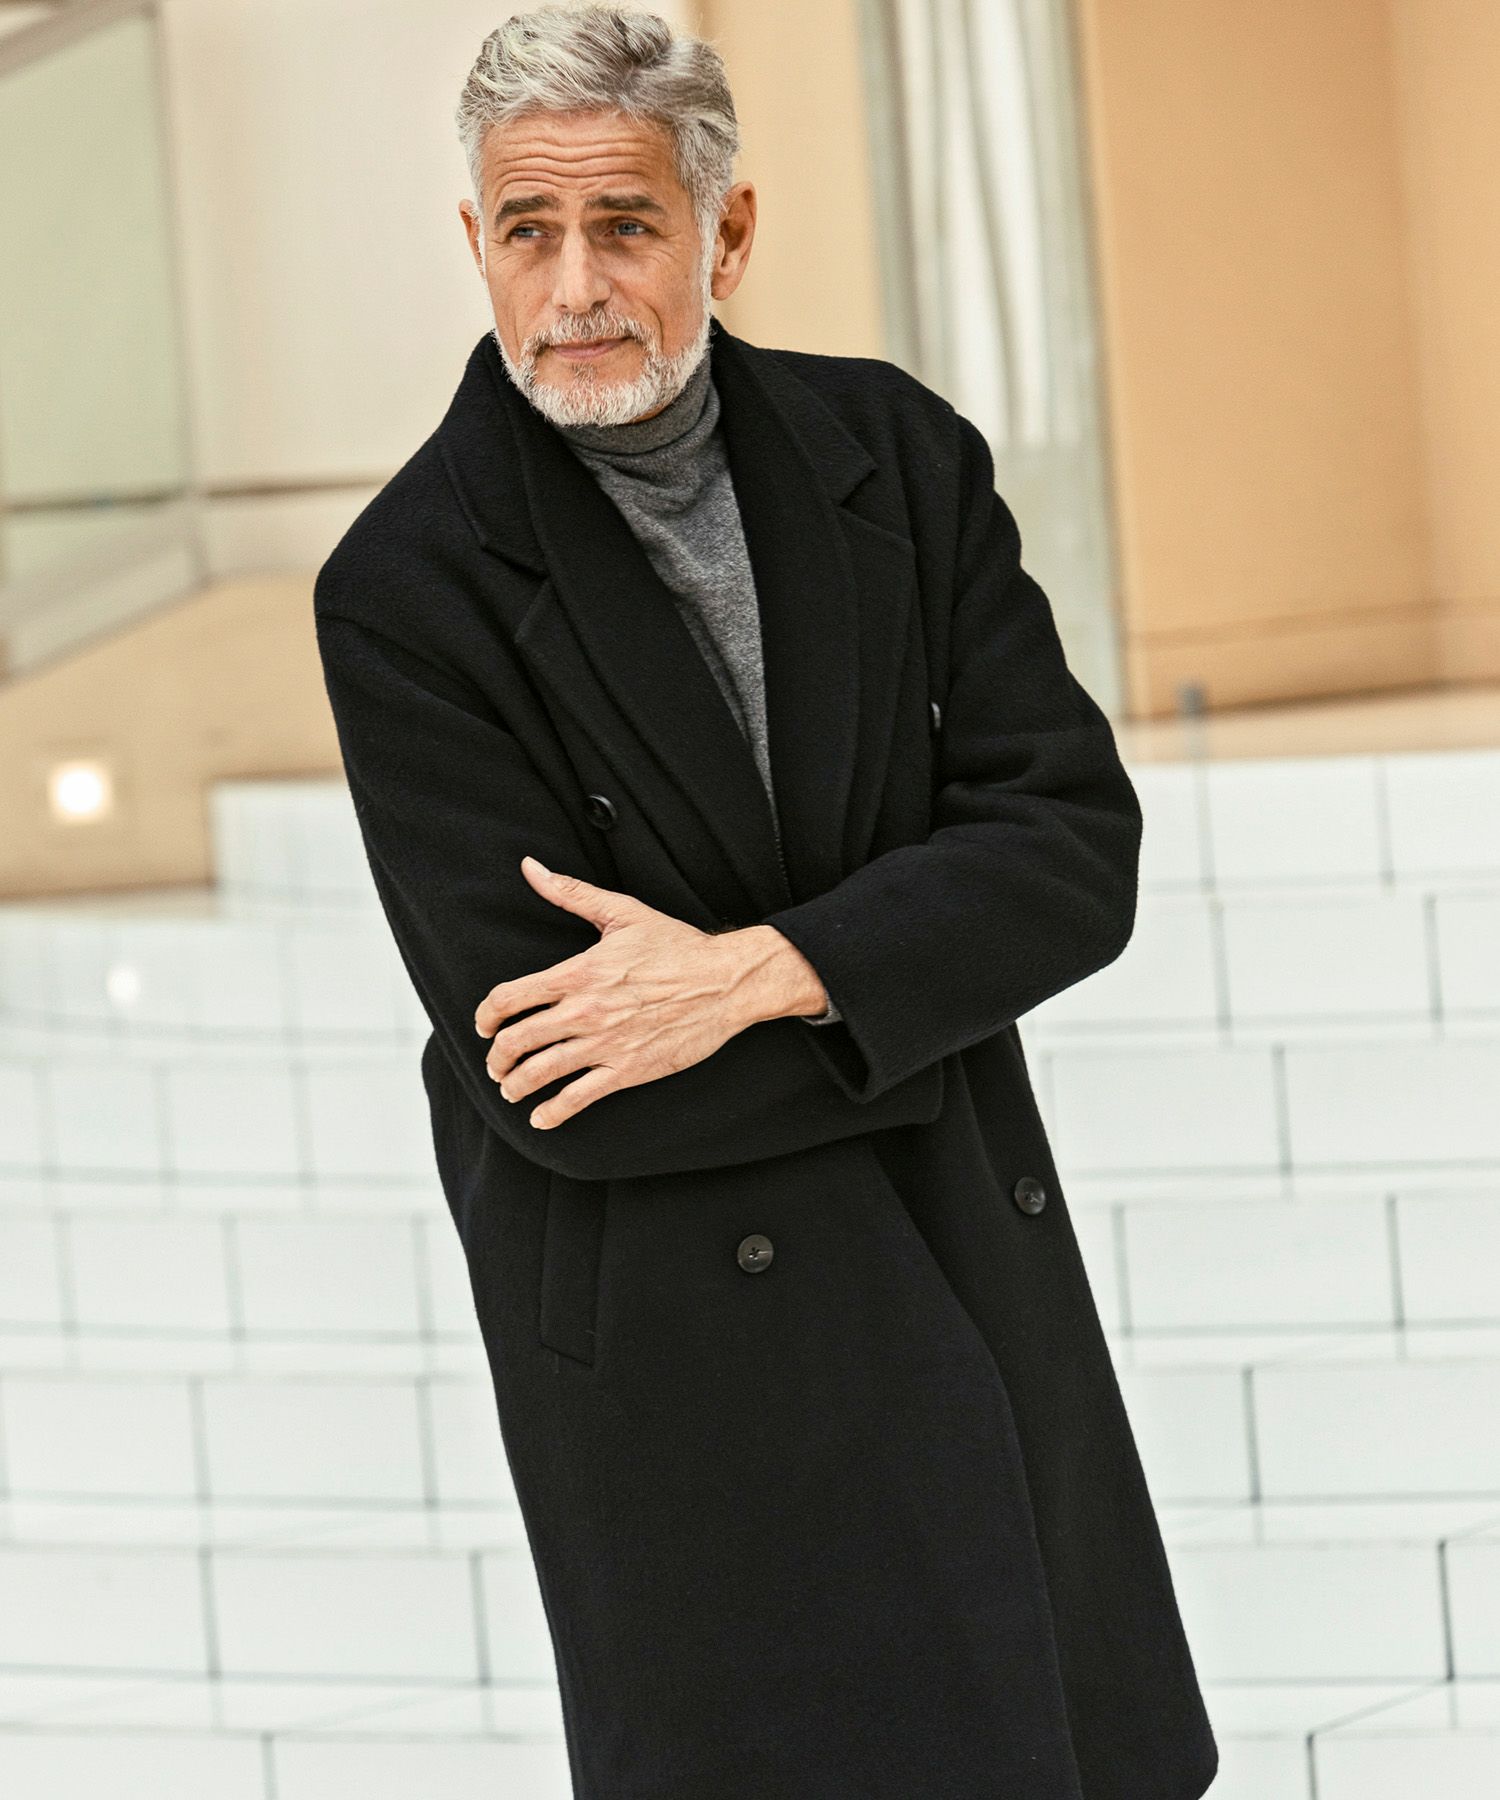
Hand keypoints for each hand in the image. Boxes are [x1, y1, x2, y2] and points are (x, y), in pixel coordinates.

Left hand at [474, 856, 825, 1129]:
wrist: (724, 982)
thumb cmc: (676, 945)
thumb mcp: (621, 912)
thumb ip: (570, 892)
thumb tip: (530, 867)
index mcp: (577, 973)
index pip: (509, 998)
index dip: (486, 1015)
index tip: (484, 1025)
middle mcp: (584, 1011)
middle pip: (516, 1041)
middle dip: (497, 1057)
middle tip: (496, 1063)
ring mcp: (604, 1044)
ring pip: (539, 1073)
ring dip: (515, 1085)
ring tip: (511, 1089)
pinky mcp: (627, 1070)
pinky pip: (577, 1098)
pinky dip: (551, 1113)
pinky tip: (541, 1117)